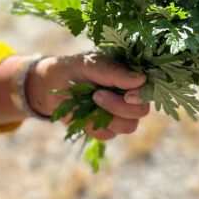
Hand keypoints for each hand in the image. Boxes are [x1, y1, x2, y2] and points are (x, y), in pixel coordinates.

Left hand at [27, 52, 149, 139]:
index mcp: (131, 76)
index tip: (127, 95)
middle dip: (119, 106)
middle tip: (97, 95)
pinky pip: (108, 135)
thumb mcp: (90, 63)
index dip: (141, 95)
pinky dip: (93, 124)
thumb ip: (114, 71)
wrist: (50, 85)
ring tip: (91, 100)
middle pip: (141, 111)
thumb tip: (141, 79)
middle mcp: (130, 96)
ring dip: (107, 115)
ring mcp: (120, 114)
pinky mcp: (107, 128)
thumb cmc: (73, 68)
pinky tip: (85, 112)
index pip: (149, 89)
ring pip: (128, 126)